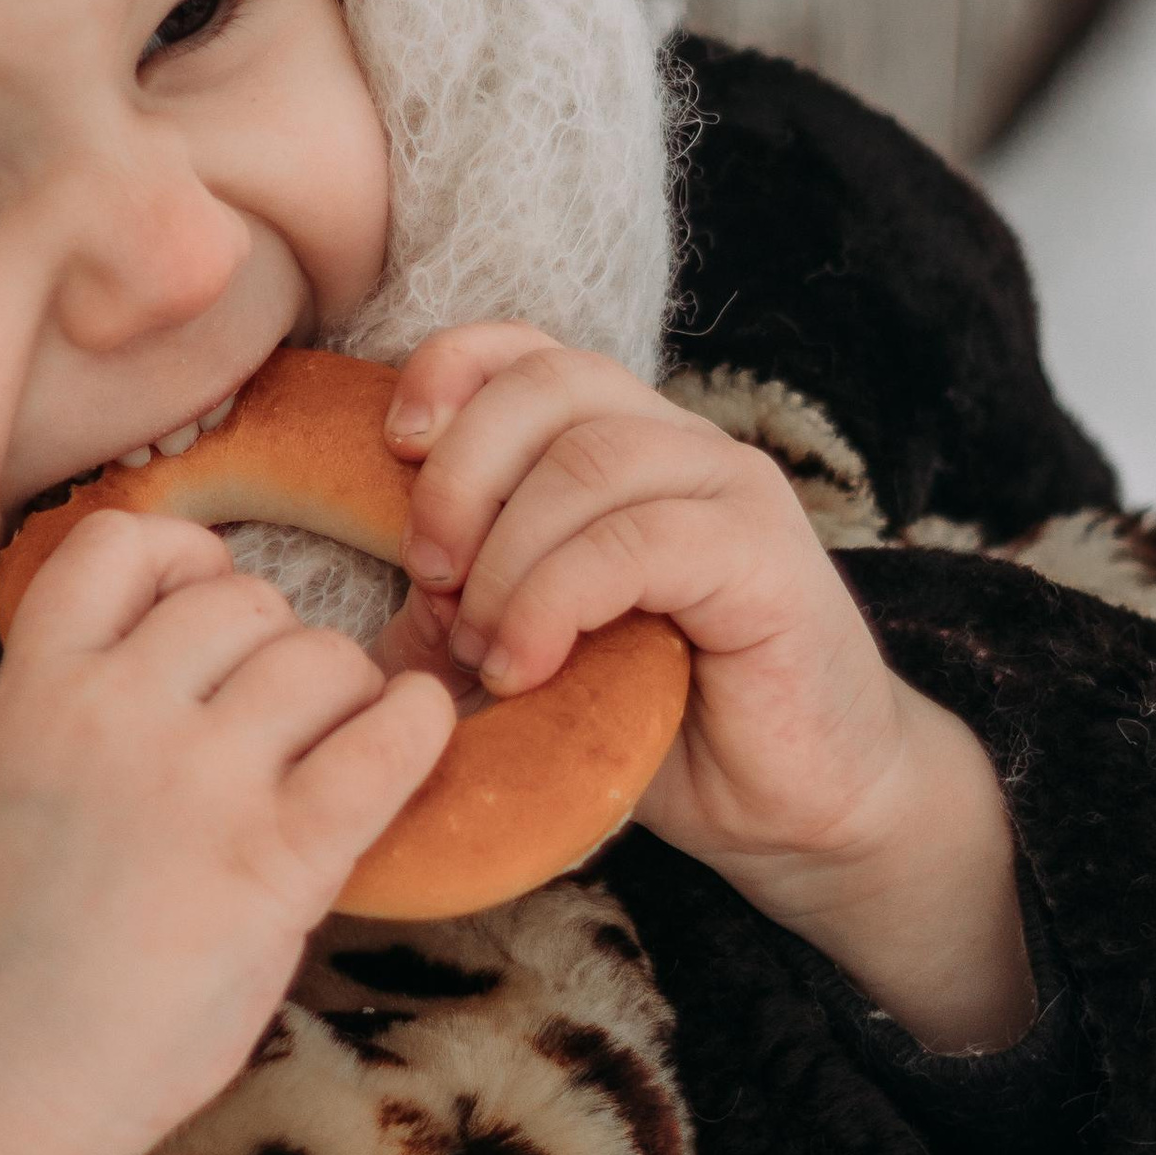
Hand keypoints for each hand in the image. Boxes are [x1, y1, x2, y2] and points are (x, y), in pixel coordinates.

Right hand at [0, 513, 454, 1154]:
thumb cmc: (1, 956)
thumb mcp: (6, 787)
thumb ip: (86, 713)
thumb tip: (210, 666)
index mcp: (36, 688)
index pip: (123, 543)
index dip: (183, 563)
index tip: (202, 612)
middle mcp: (117, 710)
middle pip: (245, 598)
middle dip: (276, 647)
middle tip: (277, 724)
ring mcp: (200, 782)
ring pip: (322, 656)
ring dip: (345, 693)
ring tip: (331, 753)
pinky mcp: (277, 860)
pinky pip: (384, 742)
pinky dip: (416, 725)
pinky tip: (415, 735)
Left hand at [381, 324, 1034, 1055]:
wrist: (794, 805)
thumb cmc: (661, 725)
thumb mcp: (531, 661)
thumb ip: (458, 622)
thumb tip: (360, 633)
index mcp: (624, 444)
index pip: (532, 350)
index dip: (453, 371)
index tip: (393, 448)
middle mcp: (682, 447)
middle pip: (550, 386)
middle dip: (461, 475)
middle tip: (428, 579)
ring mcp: (732, 493)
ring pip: (589, 461)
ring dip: (504, 560)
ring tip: (483, 651)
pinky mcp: (764, 559)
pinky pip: (635, 540)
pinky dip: (555, 599)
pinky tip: (527, 666)